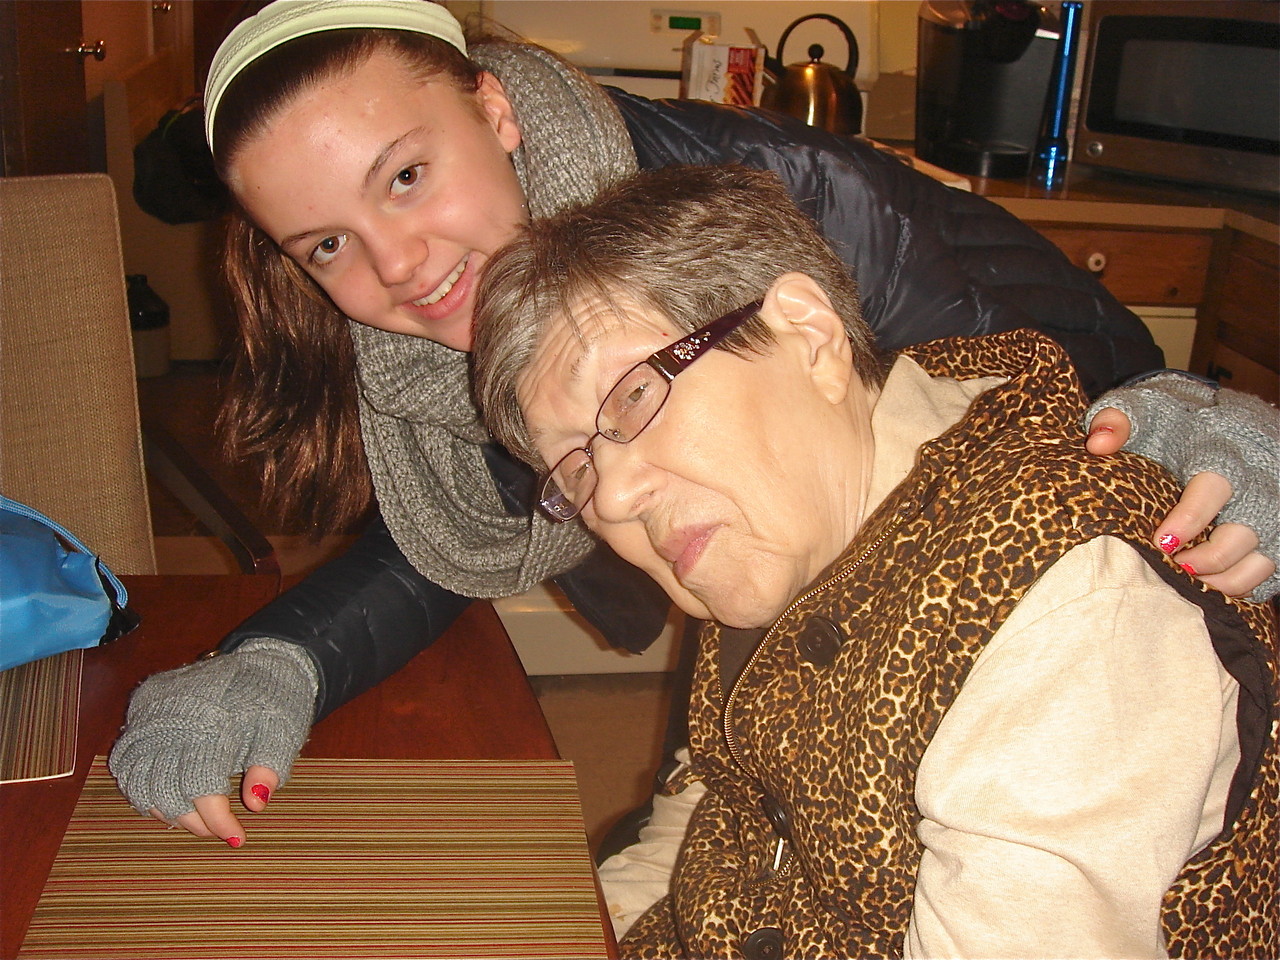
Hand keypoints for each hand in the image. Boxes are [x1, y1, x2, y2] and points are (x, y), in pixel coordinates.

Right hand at [109, 639, 316, 845]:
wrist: (264, 657)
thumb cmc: (277, 699)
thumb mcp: (284, 731)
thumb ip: (270, 767)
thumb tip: (257, 804)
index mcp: (214, 722)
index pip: (202, 786)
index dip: (216, 820)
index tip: (236, 838)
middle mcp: (175, 716)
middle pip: (166, 789)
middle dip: (192, 821)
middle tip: (216, 831)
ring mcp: (153, 709)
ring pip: (138, 779)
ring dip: (163, 807)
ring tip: (193, 818)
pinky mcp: (143, 703)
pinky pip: (126, 757)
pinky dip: (141, 784)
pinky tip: (167, 795)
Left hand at [1087, 408, 1276, 596]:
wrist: (1216, 420)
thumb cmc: (1171, 422)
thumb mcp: (1144, 411)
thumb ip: (1117, 421)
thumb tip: (1097, 445)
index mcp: (1222, 452)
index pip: (1215, 487)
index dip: (1190, 518)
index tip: (1160, 542)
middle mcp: (1256, 483)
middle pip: (1245, 531)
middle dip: (1209, 557)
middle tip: (1172, 568)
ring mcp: (1270, 511)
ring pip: (1261, 557)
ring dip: (1225, 578)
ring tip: (1185, 582)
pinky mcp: (1273, 534)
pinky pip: (1266, 570)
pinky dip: (1239, 585)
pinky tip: (1205, 588)